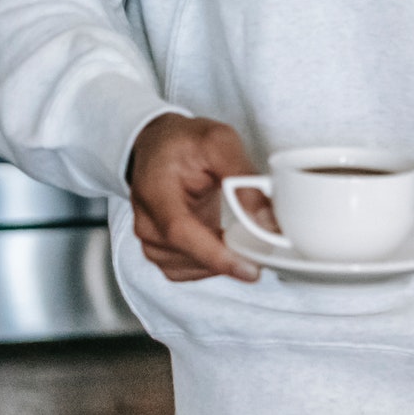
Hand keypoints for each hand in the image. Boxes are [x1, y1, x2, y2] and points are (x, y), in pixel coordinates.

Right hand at [127, 113, 264, 281]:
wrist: (158, 147)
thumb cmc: (184, 143)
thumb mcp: (219, 142)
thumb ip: (242, 176)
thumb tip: (267, 218)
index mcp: (155, 191)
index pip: (179, 231)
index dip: (214, 254)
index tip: (248, 267)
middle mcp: (147, 222)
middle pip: (189, 256)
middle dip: (230, 257)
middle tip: (264, 244)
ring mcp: (151, 241)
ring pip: (192, 269)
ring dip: (223, 261)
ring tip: (243, 236)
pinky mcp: (161, 252)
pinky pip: (190, 272)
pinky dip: (213, 265)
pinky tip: (227, 244)